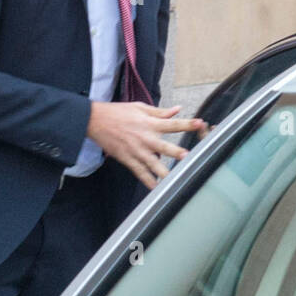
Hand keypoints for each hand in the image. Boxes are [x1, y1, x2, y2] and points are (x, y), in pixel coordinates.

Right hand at [87, 102, 206, 189]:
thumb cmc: (118, 112)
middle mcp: (145, 138)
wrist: (94, 121)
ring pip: (153, 164)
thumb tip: (178, 109)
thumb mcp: (140, 107)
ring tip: (175, 180)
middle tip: (187, 157)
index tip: (200, 124)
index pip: (172, 124)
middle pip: (164, 146)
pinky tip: (157, 188)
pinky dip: (148, 181)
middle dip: (176, 152)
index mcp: (150, 123)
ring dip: (164, 171)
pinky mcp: (127, 159)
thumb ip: (160, 112)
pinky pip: (140, 172)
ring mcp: (136, 150)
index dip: (187, 124)